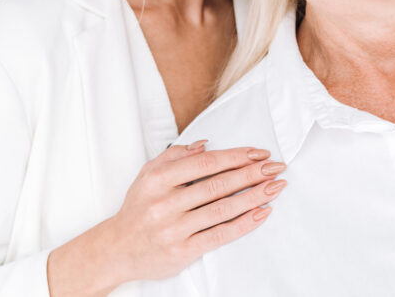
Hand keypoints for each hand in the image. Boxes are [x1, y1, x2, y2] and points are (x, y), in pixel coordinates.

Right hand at [103, 142, 286, 281]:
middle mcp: (166, 203)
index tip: (258, 154)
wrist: (118, 248)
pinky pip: (221, 234)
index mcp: (158, 179)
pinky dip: (245, 223)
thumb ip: (175, 155)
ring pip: (223, 209)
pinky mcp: (184, 250)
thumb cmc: (138, 207)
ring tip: (276, 186)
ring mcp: (175, 228)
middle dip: (252, 174)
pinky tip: (262, 213)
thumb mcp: (147, 174)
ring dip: (254, 196)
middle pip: (218, 185)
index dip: (236, 156)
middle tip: (276, 167)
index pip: (206, 163)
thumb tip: (206, 144)